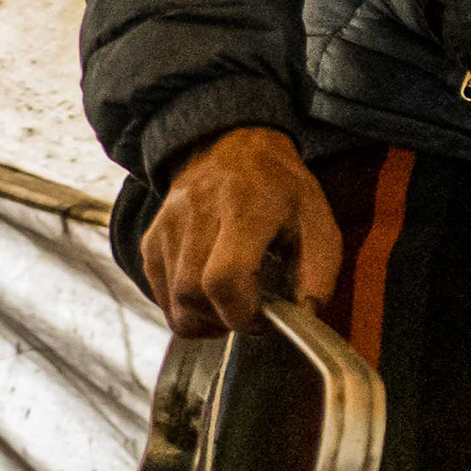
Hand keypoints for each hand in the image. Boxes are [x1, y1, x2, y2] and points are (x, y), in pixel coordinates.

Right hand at [140, 127, 338, 337]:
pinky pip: (158, 291)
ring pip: (173, 299)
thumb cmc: (282, 192)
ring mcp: (166, 225)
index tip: (263, 318)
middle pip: (191, 293)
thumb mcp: (319, 223)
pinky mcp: (150, 237)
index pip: (225, 277)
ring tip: (230, 307)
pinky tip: (208, 295)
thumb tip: (303, 316)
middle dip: (222, 321)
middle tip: (246, 315)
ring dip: (203, 319)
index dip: (242, 313)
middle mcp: (197, 213)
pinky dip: (182, 307)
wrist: (237, 150)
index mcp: (246, 207)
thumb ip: (318, 272)